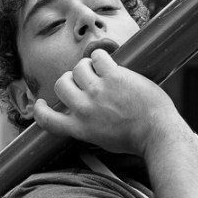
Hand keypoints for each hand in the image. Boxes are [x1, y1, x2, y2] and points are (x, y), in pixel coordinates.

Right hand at [33, 49, 175, 155]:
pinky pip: (97, 57)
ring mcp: (97, 92)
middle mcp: (84, 110)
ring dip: (88, 67)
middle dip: (71, 80)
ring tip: (102, 71)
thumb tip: (82, 113)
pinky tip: (112, 64)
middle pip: (60, 85)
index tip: (40, 103)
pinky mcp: (113, 76)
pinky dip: (102, 57)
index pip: (47, 120)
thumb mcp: (103, 141)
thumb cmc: (137, 139)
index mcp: (80, 128)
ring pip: (78, 68)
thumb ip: (88, 127)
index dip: (39, 110)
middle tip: (85, 81)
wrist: (158, 134)